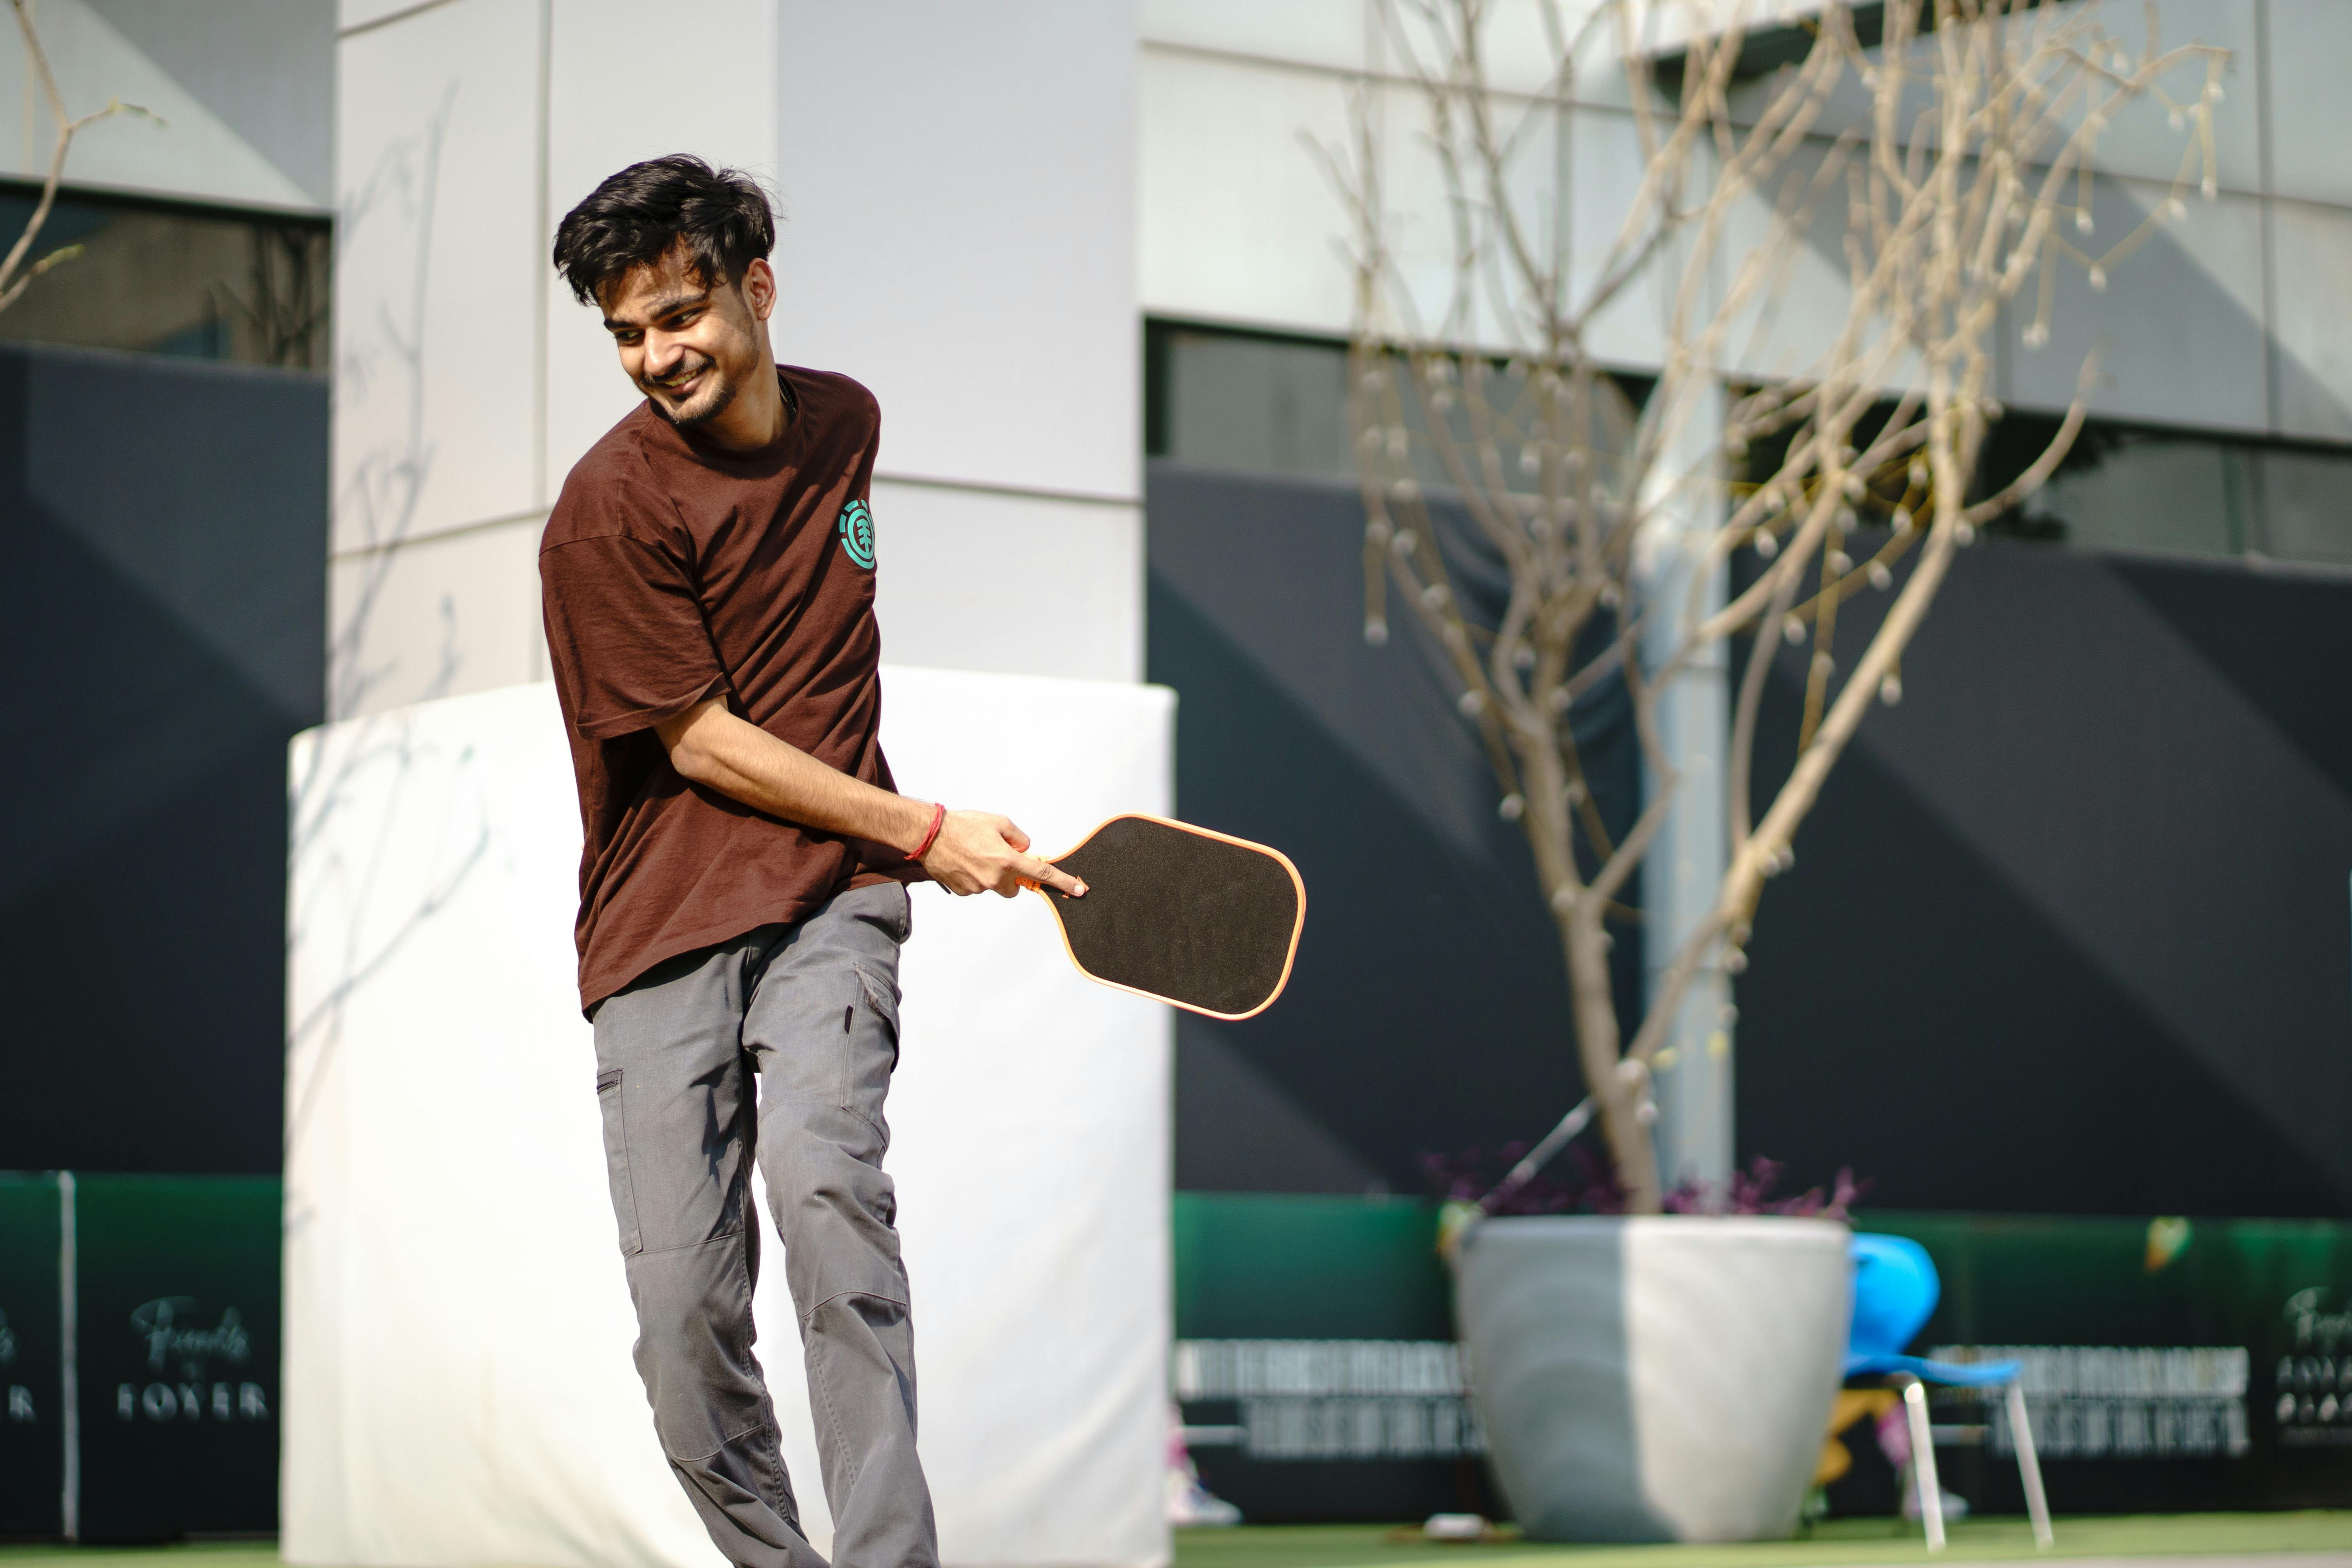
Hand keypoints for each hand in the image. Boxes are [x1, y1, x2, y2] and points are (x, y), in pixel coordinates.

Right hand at [920, 811, 1087, 899]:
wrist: (928, 835)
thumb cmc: (961, 825)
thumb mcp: (998, 821)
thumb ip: (1018, 837)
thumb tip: (1024, 849)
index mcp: (1007, 860)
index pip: (1042, 873)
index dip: (1063, 882)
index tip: (1079, 890)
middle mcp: (995, 878)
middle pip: (1014, 886)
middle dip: (1011, 875)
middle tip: (997, 857)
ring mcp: (979, 887)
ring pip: (994, 885)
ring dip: (989, 873)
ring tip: (973, 853)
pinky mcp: (964, 891)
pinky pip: (977, 887)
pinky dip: (974, 876)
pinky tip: (963, 862)